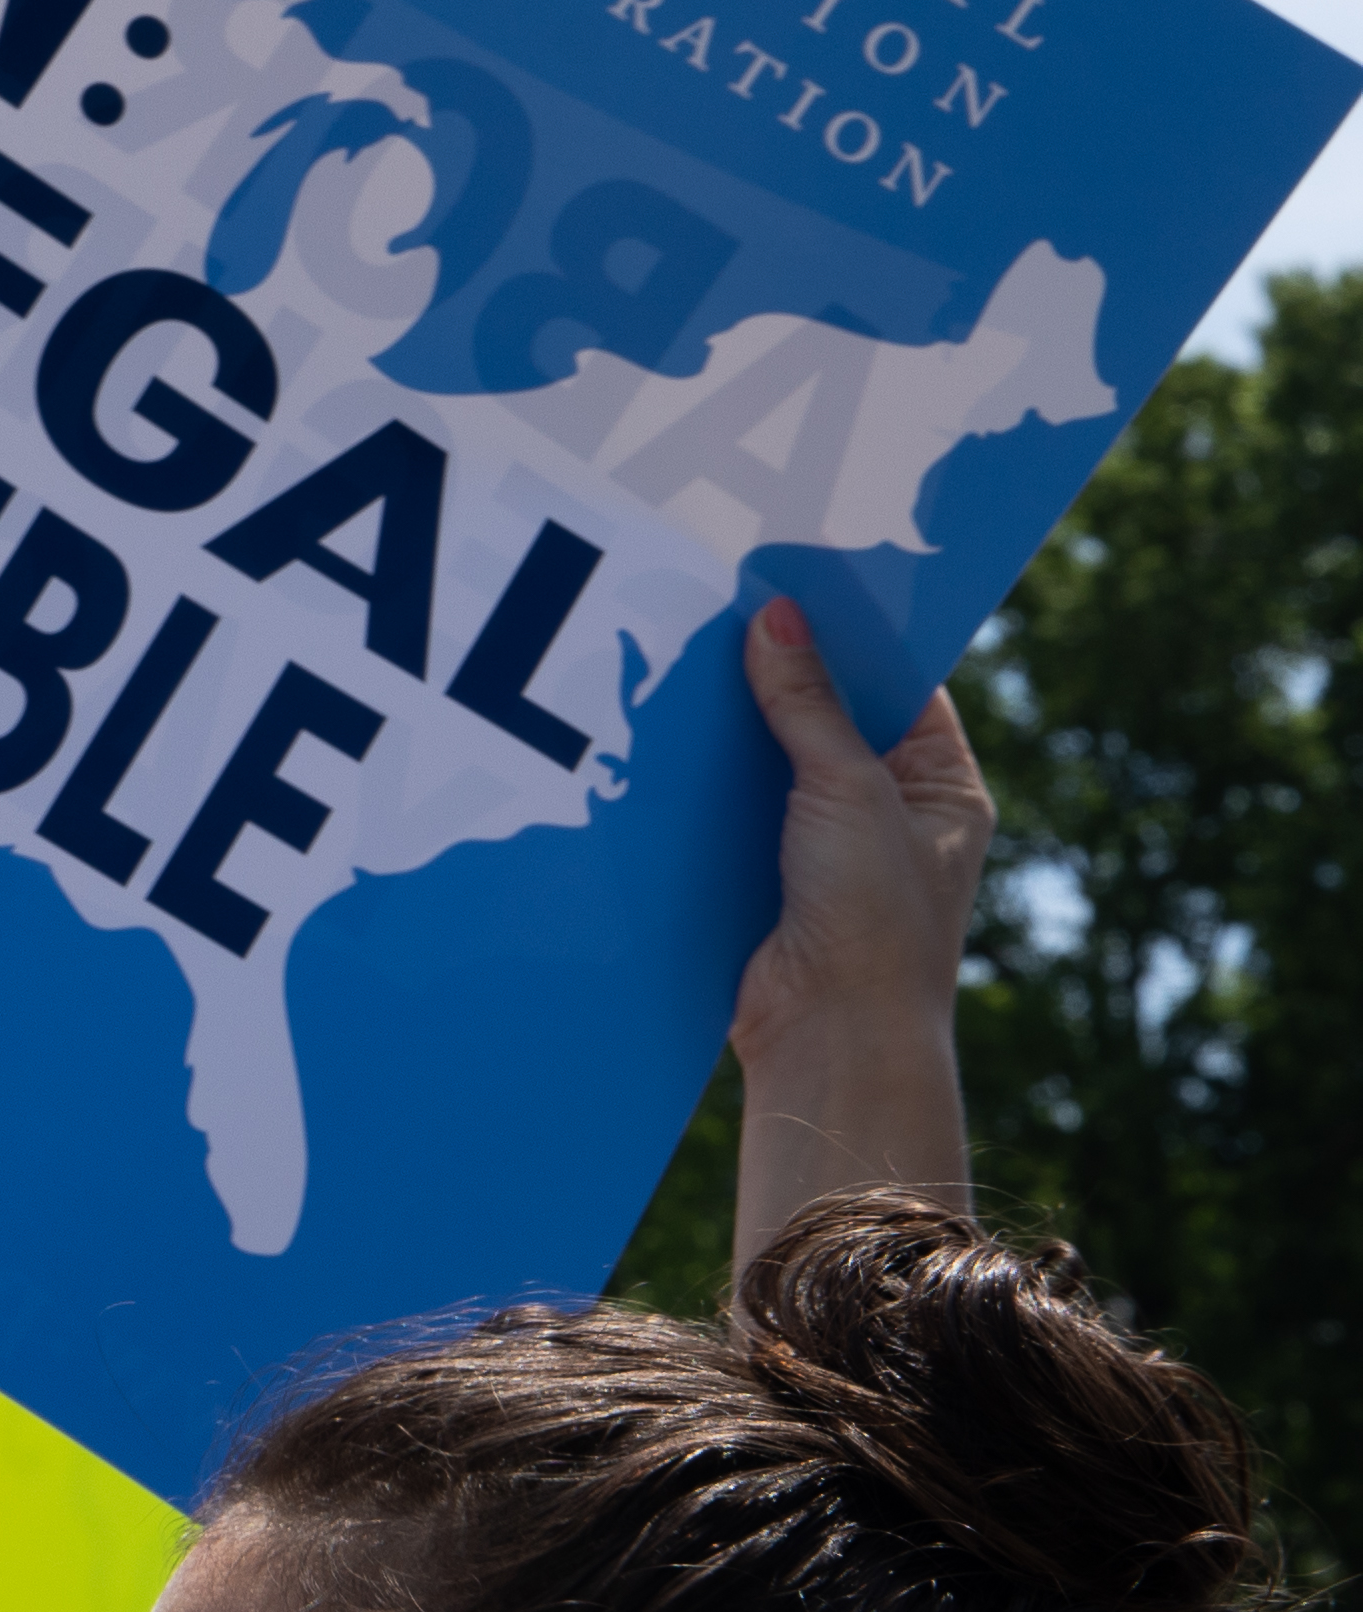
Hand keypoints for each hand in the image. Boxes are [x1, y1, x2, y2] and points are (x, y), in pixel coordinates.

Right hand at [724, 596, 984, 1265]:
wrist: (829, 1035)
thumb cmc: (875, 922)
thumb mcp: (847, 792)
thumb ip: (808, 704)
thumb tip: (777, 615)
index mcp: (944, 788)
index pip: (905, 684)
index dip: (858, 632)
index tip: (803, 576)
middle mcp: (891, 808)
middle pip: (833, 711)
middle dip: (783, 666)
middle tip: (727, 598)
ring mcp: (826, 838)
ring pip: (775, 751)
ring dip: (737, 717)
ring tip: (686, 649)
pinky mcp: (767, 865)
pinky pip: (733, 794)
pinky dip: (704, 765)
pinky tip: (666, 725)